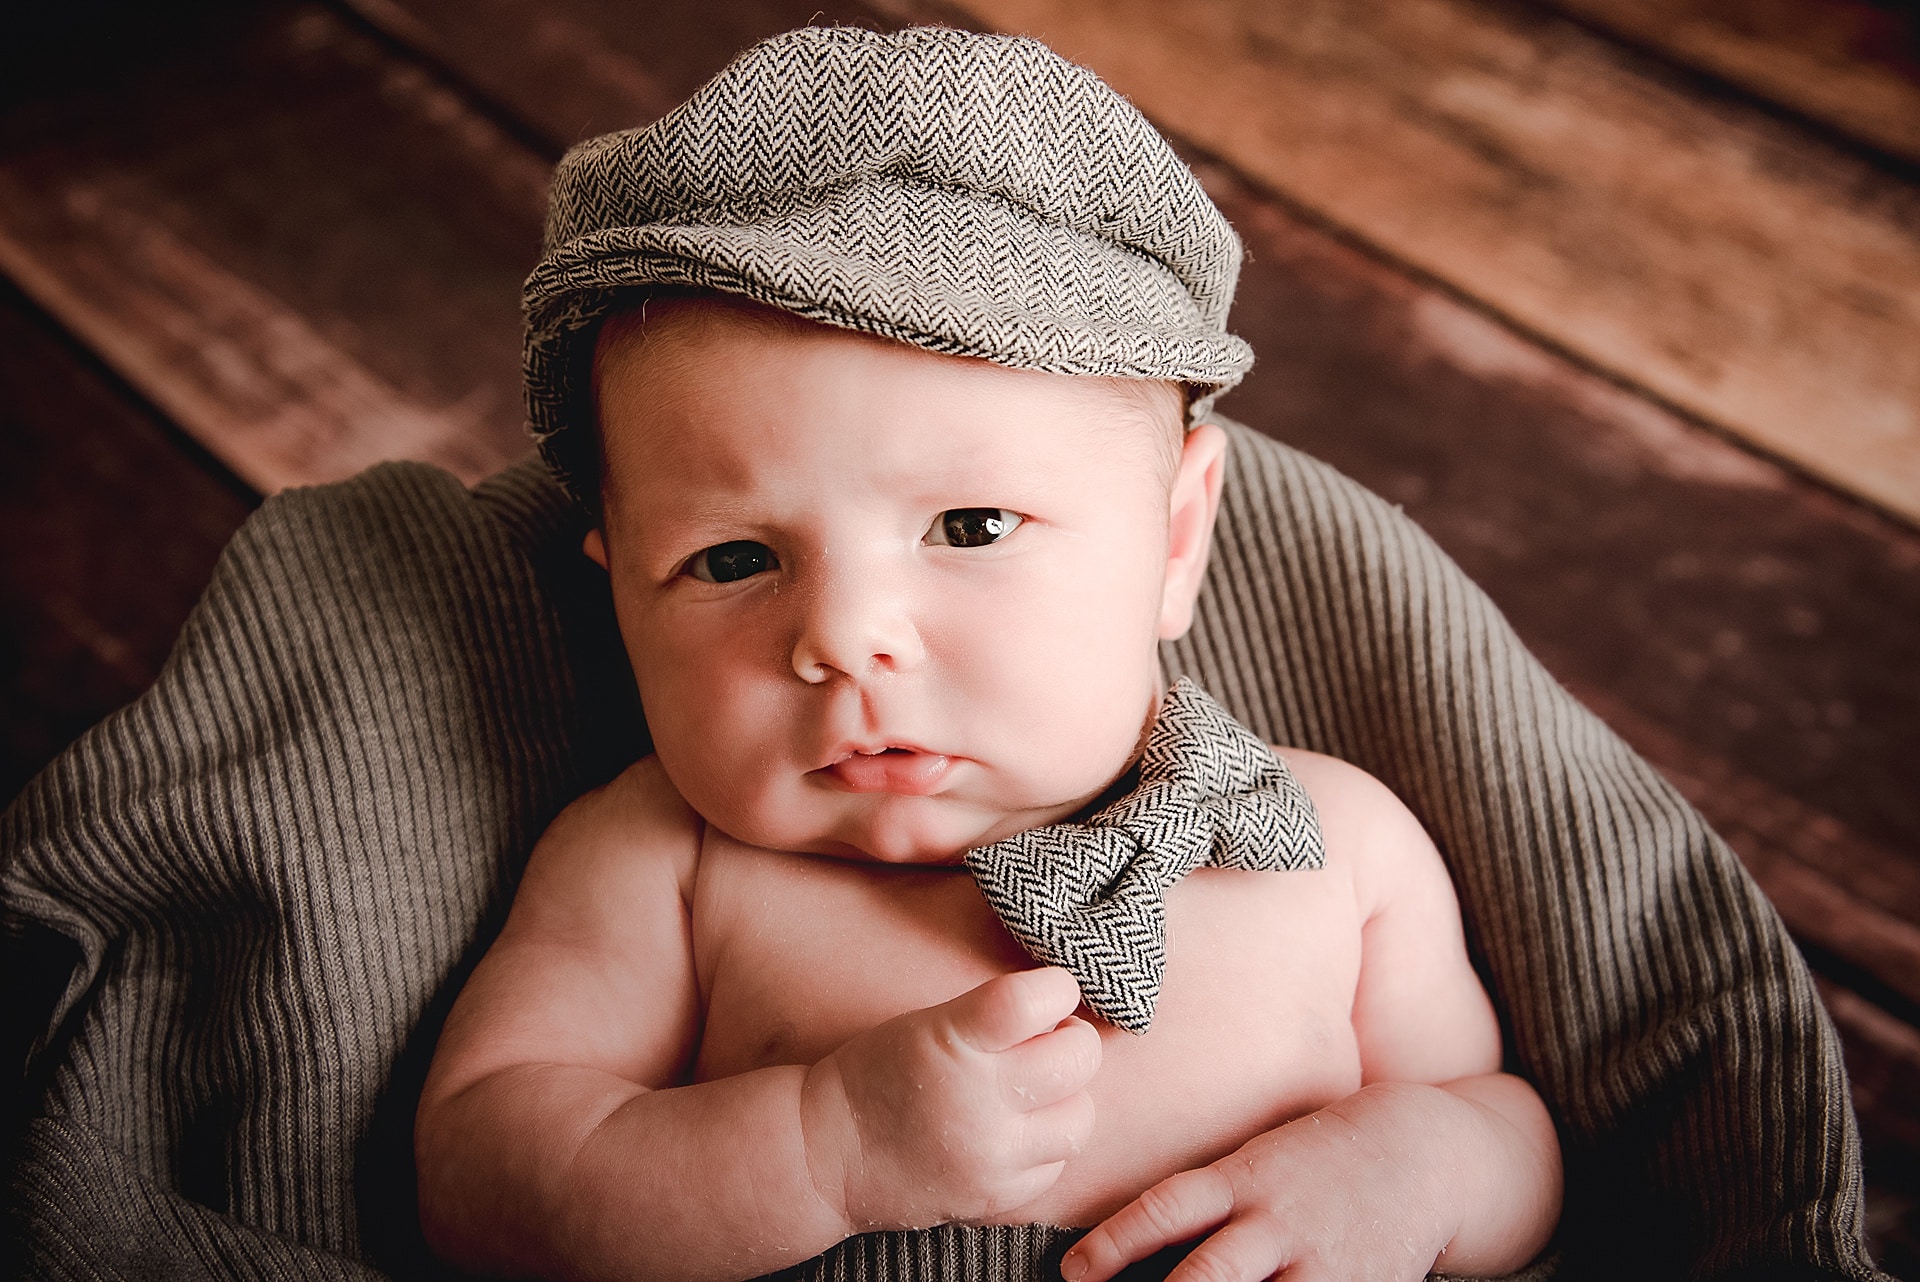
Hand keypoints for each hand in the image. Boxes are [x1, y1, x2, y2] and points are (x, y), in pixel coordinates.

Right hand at [801, 967, 1102, 1233]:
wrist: (827, 1153)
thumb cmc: (878, 1072)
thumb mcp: (926, 1022)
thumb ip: (994, 1016)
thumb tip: (1063, 1010)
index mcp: (953, 1042)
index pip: (1034, 1002)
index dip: (1057, 988)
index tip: (1052, 990)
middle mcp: (979, 1101)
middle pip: (1076, 1059)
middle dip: (1071, 1040)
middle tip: (1048, 1039)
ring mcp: (991, 1156)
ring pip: (1079, 1118)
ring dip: (1066, 1097)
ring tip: (1035, 1091)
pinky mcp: (997, 1197)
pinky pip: (1057, 1164)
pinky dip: (1046, 1144)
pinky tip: (1016, 1131)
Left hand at [1062, 1084, 1462, 1281]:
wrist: (1421, 1151)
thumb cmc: (1316, 1161)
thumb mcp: (1256, 1163)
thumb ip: (1207, 1206)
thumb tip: (1135, 1254)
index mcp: (1243, 1178)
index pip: (1165, 1208)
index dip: (1114, 1241)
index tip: (1073, 1272)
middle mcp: (1275, 1221)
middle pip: (1205, 1275)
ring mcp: (1318, 1264)